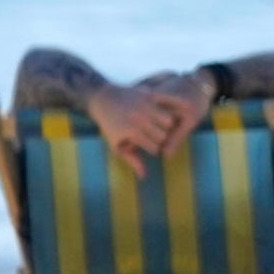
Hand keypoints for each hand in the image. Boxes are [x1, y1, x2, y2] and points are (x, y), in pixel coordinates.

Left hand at [87, 70, 215, 172]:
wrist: (104, 100)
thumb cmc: (110, 126)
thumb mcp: (117, 146)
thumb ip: (132, 160)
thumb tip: (144, 177)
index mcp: (132, 132)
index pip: (155, 148)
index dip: (152, 149)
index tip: (144, 145)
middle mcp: (140, 119)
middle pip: (163, 136)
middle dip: (159, 138)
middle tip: (151, 136)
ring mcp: (145, 106)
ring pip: (169, 122)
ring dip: (164, 126)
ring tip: (155, 126)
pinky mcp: (150, 96)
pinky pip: (166, 108)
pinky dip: (166, 112)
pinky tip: (158, 114)